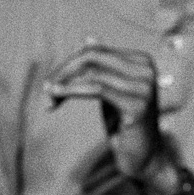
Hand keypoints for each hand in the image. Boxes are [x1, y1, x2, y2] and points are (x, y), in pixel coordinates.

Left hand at [46, 40, 163, 179]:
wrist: (144, 156)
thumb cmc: (125, 123)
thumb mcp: (113, 89)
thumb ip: (103, 66)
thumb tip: (87, 38)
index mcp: (142, 61)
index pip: (96, 51)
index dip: (69, 63)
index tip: (53, 81)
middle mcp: (146, 70)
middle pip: (93, 57)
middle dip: (64, 70)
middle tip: (46, 87)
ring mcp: (145, 87)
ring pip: (92, 72)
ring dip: (64, 83)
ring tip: (49, 96)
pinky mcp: (137, 106)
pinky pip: (98, 89)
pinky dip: (73, 91)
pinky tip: (57, 97)